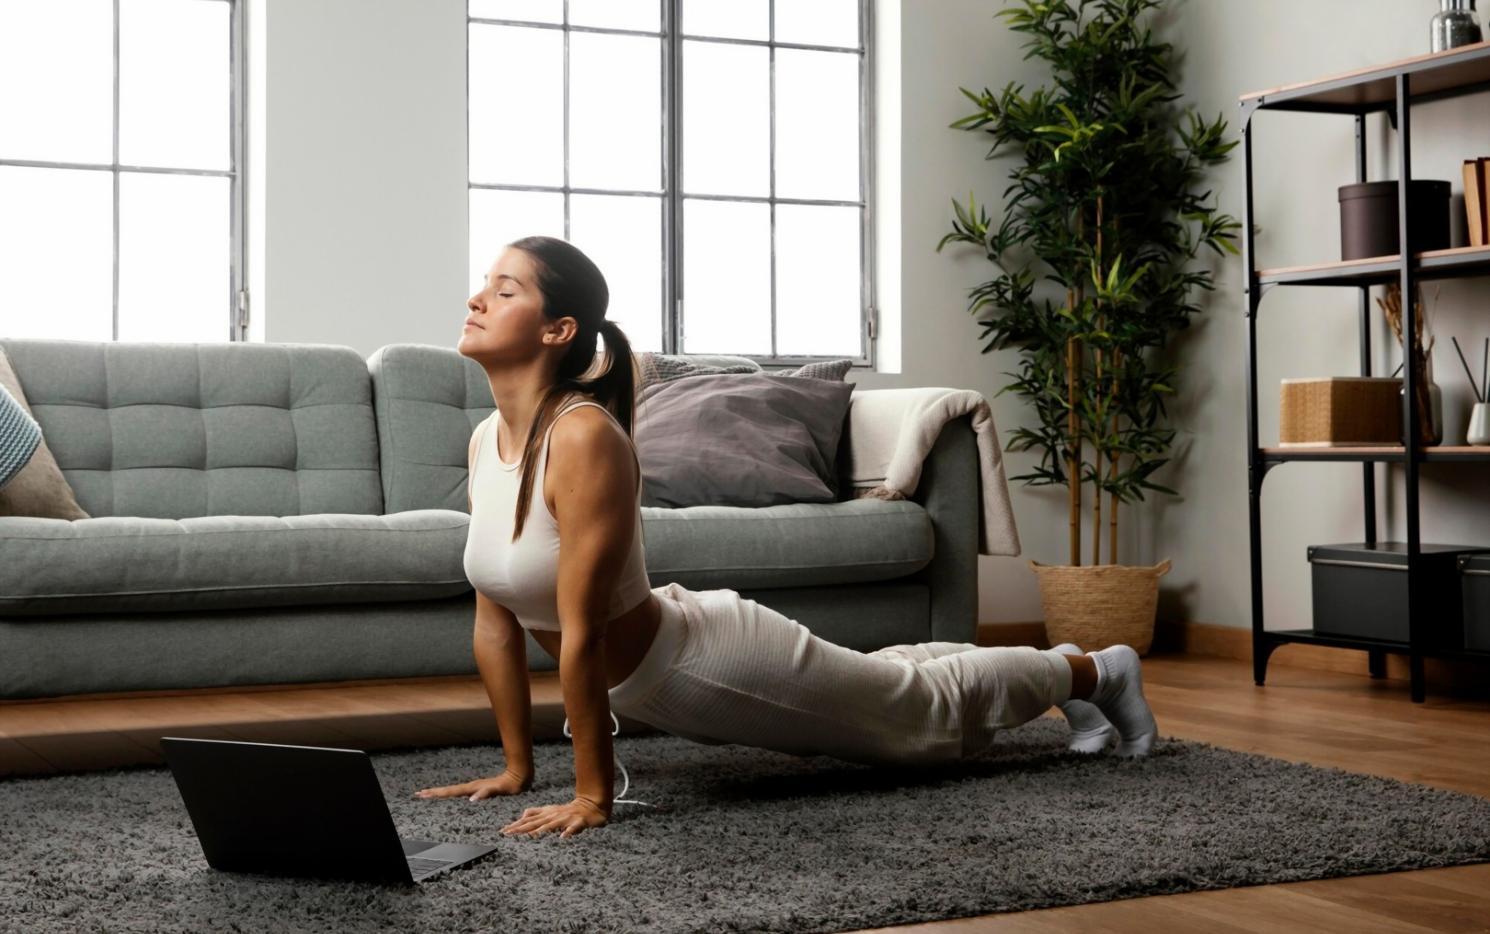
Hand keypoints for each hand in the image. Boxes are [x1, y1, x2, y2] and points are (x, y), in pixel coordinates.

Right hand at [413, 768, 531, 801]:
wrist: (518, 777)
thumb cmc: (510, 786)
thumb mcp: (498, 790)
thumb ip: (485, 794)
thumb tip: (471, 799)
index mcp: (473, 788)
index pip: (451, 792)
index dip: (437, 794)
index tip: (424, 794)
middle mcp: (471, 787)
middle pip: (448, 790)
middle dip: (434, 792)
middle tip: (419, 794)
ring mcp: (474, 788)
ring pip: (453, 791)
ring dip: (440, 793)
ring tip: (428, 794)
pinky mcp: (478, 790)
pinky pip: (460, 793)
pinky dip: (451, 794)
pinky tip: (449, 797)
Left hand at [501, 796, 609, 838]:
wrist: (591, 805)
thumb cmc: (569, 810)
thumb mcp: (550, 810)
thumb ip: (536, 812)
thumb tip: (521, 815)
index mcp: (547, 814)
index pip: (528, 820)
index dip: (515, 825)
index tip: (503, 832)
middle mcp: (554, 816)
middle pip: (535, 823)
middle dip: (522, 829)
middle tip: (508, 835)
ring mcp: (566, 819)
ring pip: (551, 825)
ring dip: (540, 831)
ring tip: (530, 837)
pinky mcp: (579, 822)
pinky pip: (573, 828)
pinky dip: (568, 832)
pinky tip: (563, 837)